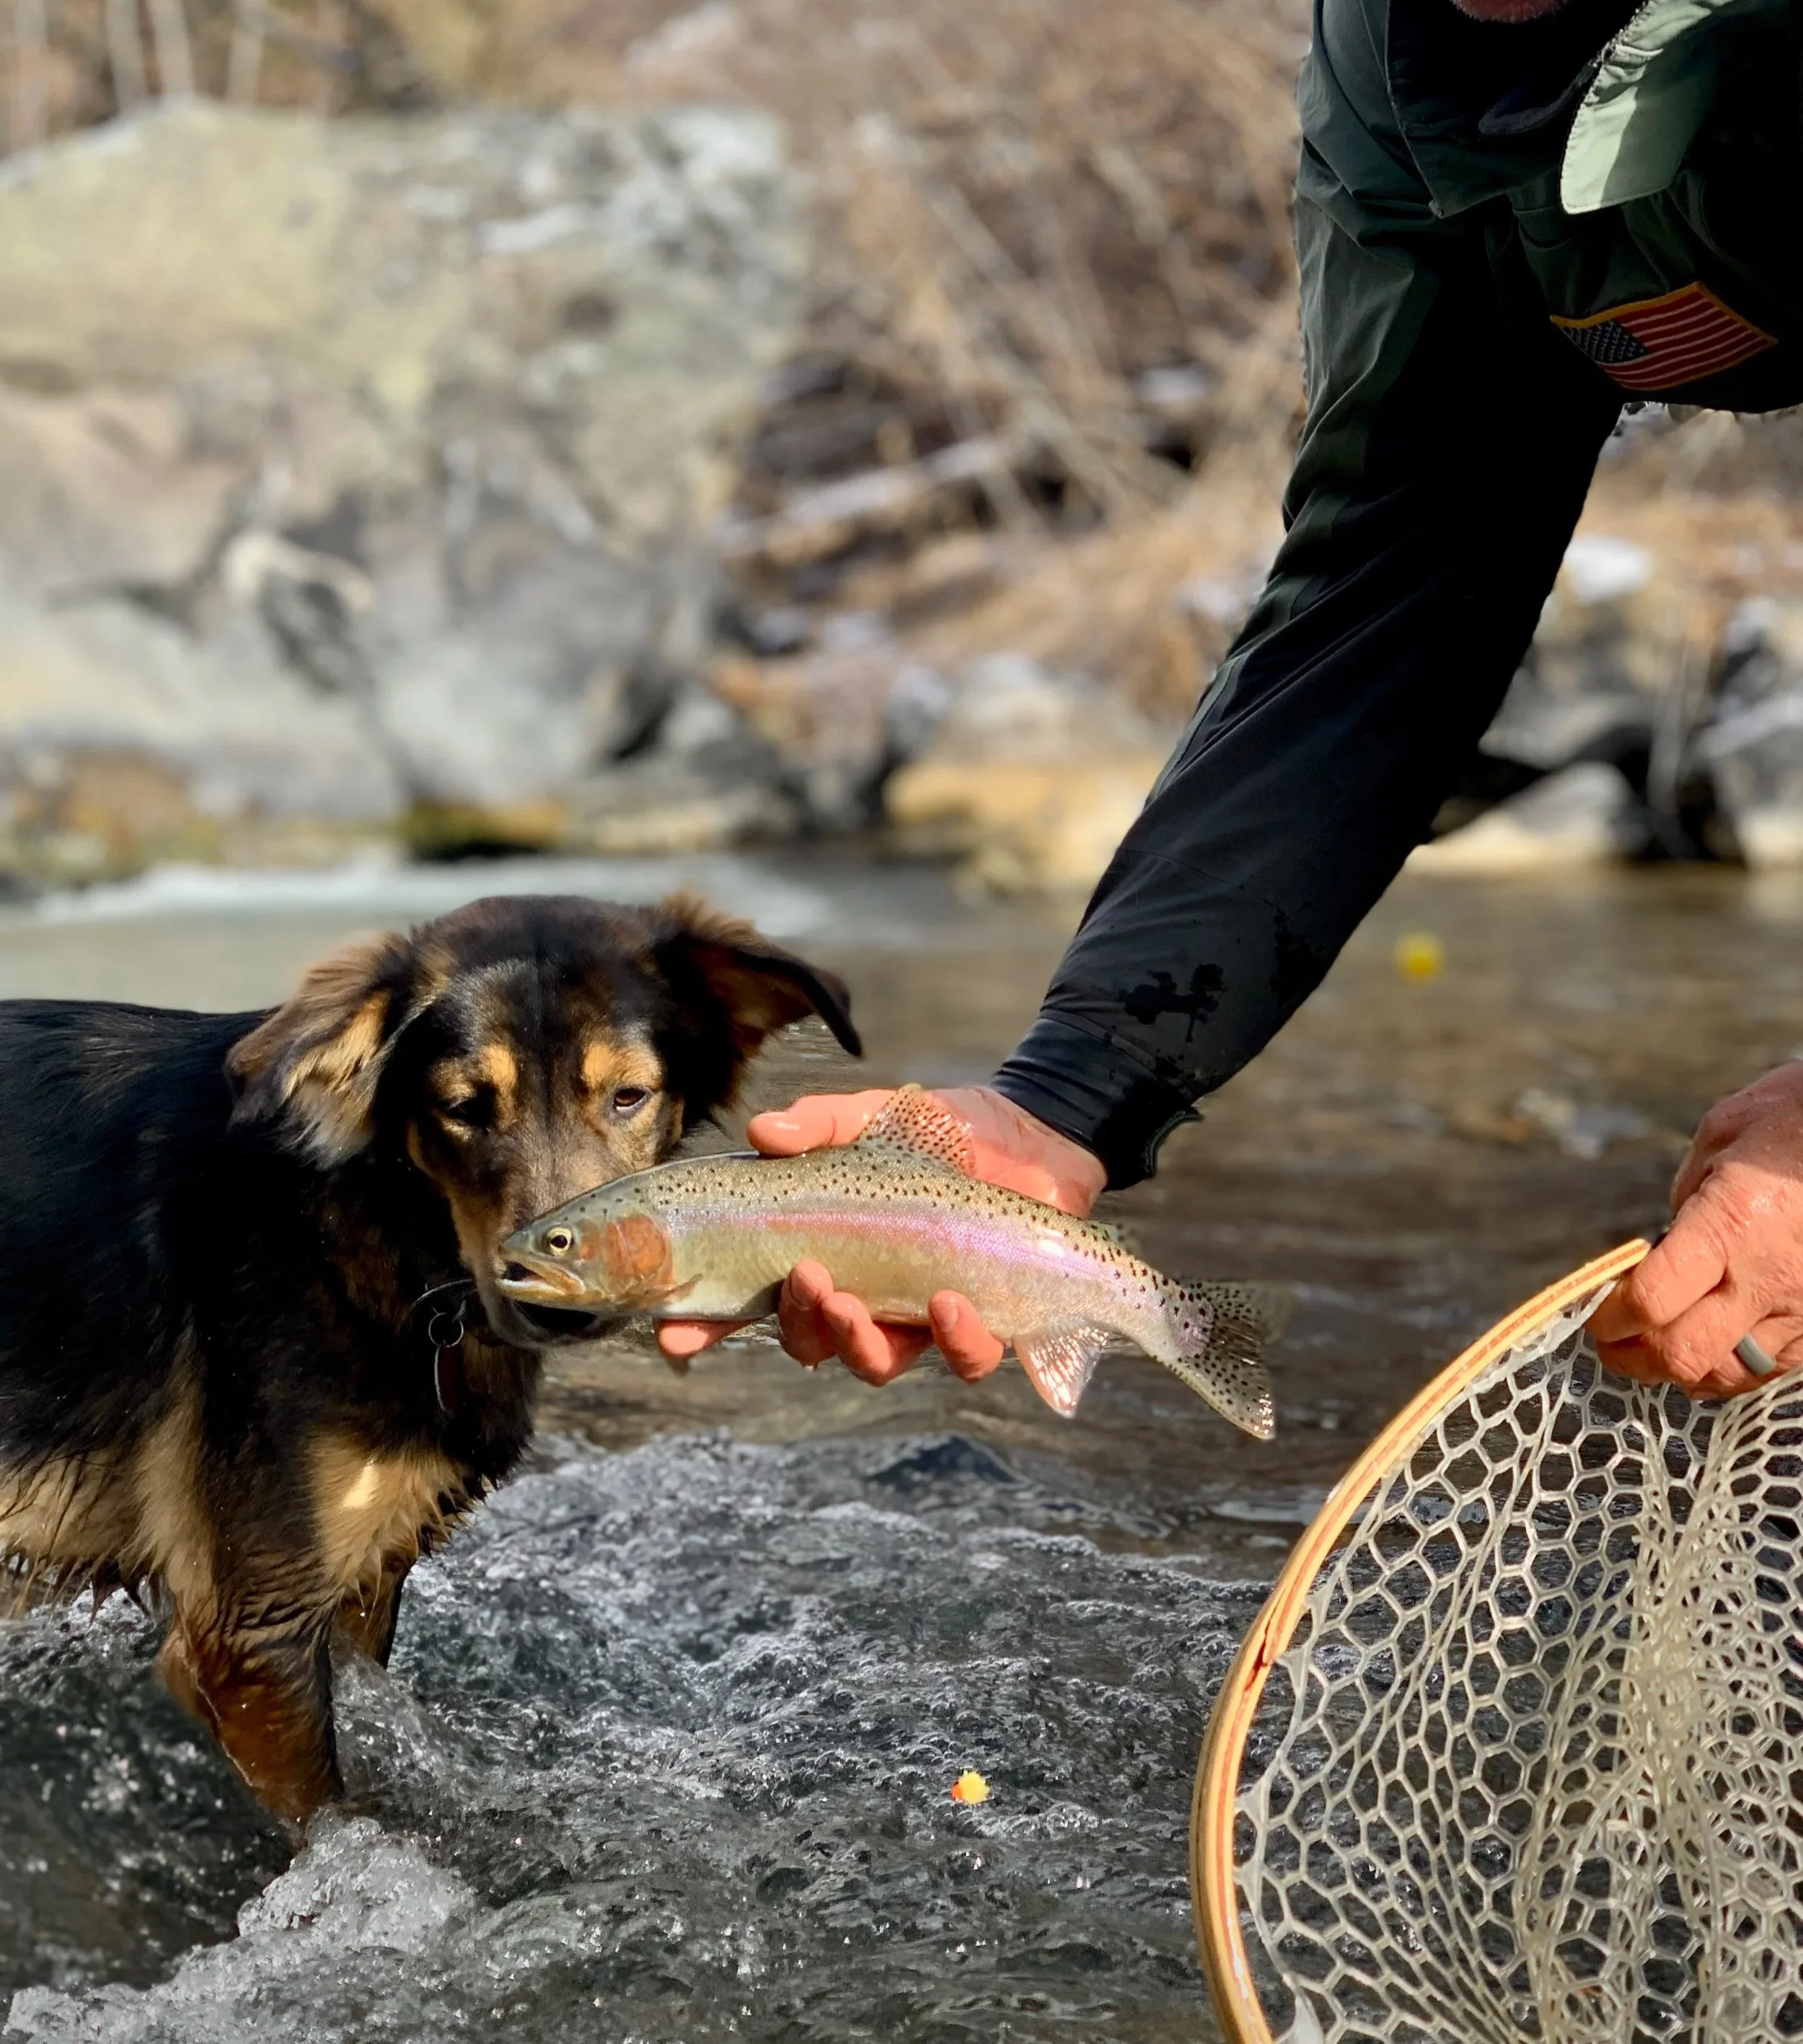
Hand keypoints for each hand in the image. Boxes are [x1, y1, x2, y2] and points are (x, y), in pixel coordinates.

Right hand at [657, 1086, 1105, 1385]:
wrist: (1031, 1136)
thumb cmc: (937, 1132)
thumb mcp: (871, 1116)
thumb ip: (819, 1123)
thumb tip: (763, 1130)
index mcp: (820, 1252)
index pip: (751, 1300)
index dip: (708, 1324)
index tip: (676, 1335)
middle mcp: (862, 1295)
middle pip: (809, 1340)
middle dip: (800, 1321)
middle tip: (808, 1279)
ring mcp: (919, 1316)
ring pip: (874, 1364)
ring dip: (857, 1343)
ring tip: (854, 1303)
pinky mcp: (983, 1322)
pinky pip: (964, 1358)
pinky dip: (954, 1340)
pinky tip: (947, 1302)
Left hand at [1590, 1063, 1802, 1396]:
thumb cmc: (1798, 1116)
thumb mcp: (1724, 1133)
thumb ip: (1687, 1193)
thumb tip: (1663, 1240)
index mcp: (1731, 1225)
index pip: (1651, 1300)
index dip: (1609, 1316)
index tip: (1592, 1310)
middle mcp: (1767, 1276)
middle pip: (1683, 1353)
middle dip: (1632, 1357)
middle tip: (1609, 1344)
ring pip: (1728, 1374)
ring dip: (1680, 1371)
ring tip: (1652, 1353)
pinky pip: (1772, 1370)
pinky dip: (1731, 1370)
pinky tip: (1710, 1354)